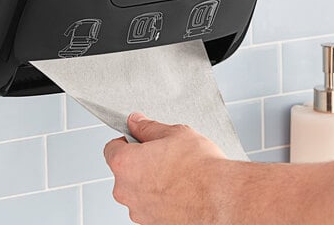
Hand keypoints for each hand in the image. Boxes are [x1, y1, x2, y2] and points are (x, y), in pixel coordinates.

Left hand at [104, 113, 228, 224]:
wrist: (221, 199)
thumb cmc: (199, 167)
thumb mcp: (174, 133)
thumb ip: (148, 127)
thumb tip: (135, 121)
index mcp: (125, 164)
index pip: (111, 148)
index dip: (127, 141)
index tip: (140, 139)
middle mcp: (126, 191)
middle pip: (124, 171)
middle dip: (140, 162)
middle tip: (164, 155)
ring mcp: (139, 212)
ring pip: (138, 190)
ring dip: (150, 182)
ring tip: (177, 174)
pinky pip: (150, 206)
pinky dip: (161, 198)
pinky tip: (180, 190)